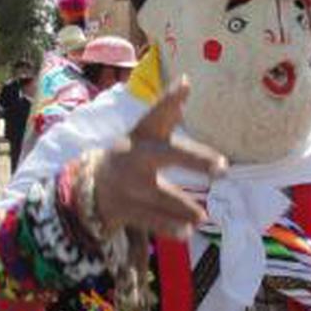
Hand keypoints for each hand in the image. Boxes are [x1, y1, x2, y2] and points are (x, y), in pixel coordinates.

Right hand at [92, 78, 225, 239]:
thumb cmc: (131, 156)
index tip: (185, 84)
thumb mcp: (143, 133)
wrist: (89, 187)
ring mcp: (129, 184)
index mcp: (141, 134)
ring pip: (163, 194)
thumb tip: (185, 80)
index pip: (157, 114)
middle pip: (167, 155)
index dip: (170, 101)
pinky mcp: (127, 208)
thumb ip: (166, 113)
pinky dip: (171, 226)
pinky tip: (187, 230)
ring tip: (202, 216)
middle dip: (194, 159)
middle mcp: (135, 156)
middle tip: (222, 166)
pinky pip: (153, 219)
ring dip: (185, 206)